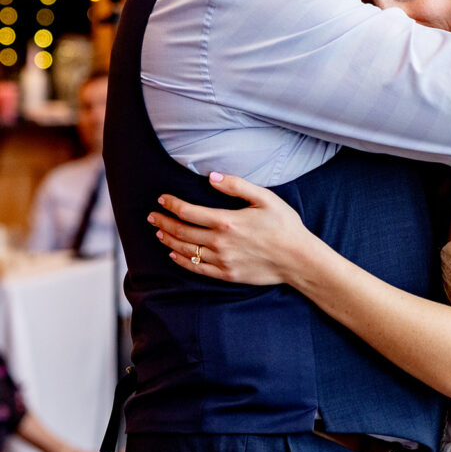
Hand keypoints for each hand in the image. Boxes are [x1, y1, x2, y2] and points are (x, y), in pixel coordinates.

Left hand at [148, 174, 306, 284]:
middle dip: (164, 221)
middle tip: (152, 215)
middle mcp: (220, 242)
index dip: (172, 204)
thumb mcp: (265, 198)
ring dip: (169, 240)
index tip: (162, 199)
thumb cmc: (284, 225)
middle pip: (182, 231)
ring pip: (186, 250)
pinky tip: (174, 255)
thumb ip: (236, 185)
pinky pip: (197, 268)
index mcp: (227, 221)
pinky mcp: (227, 274)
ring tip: (158, 232)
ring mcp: (222, 261)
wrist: (298, 259)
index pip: (189, 212)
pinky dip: (182, 261)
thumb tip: (212, 177)